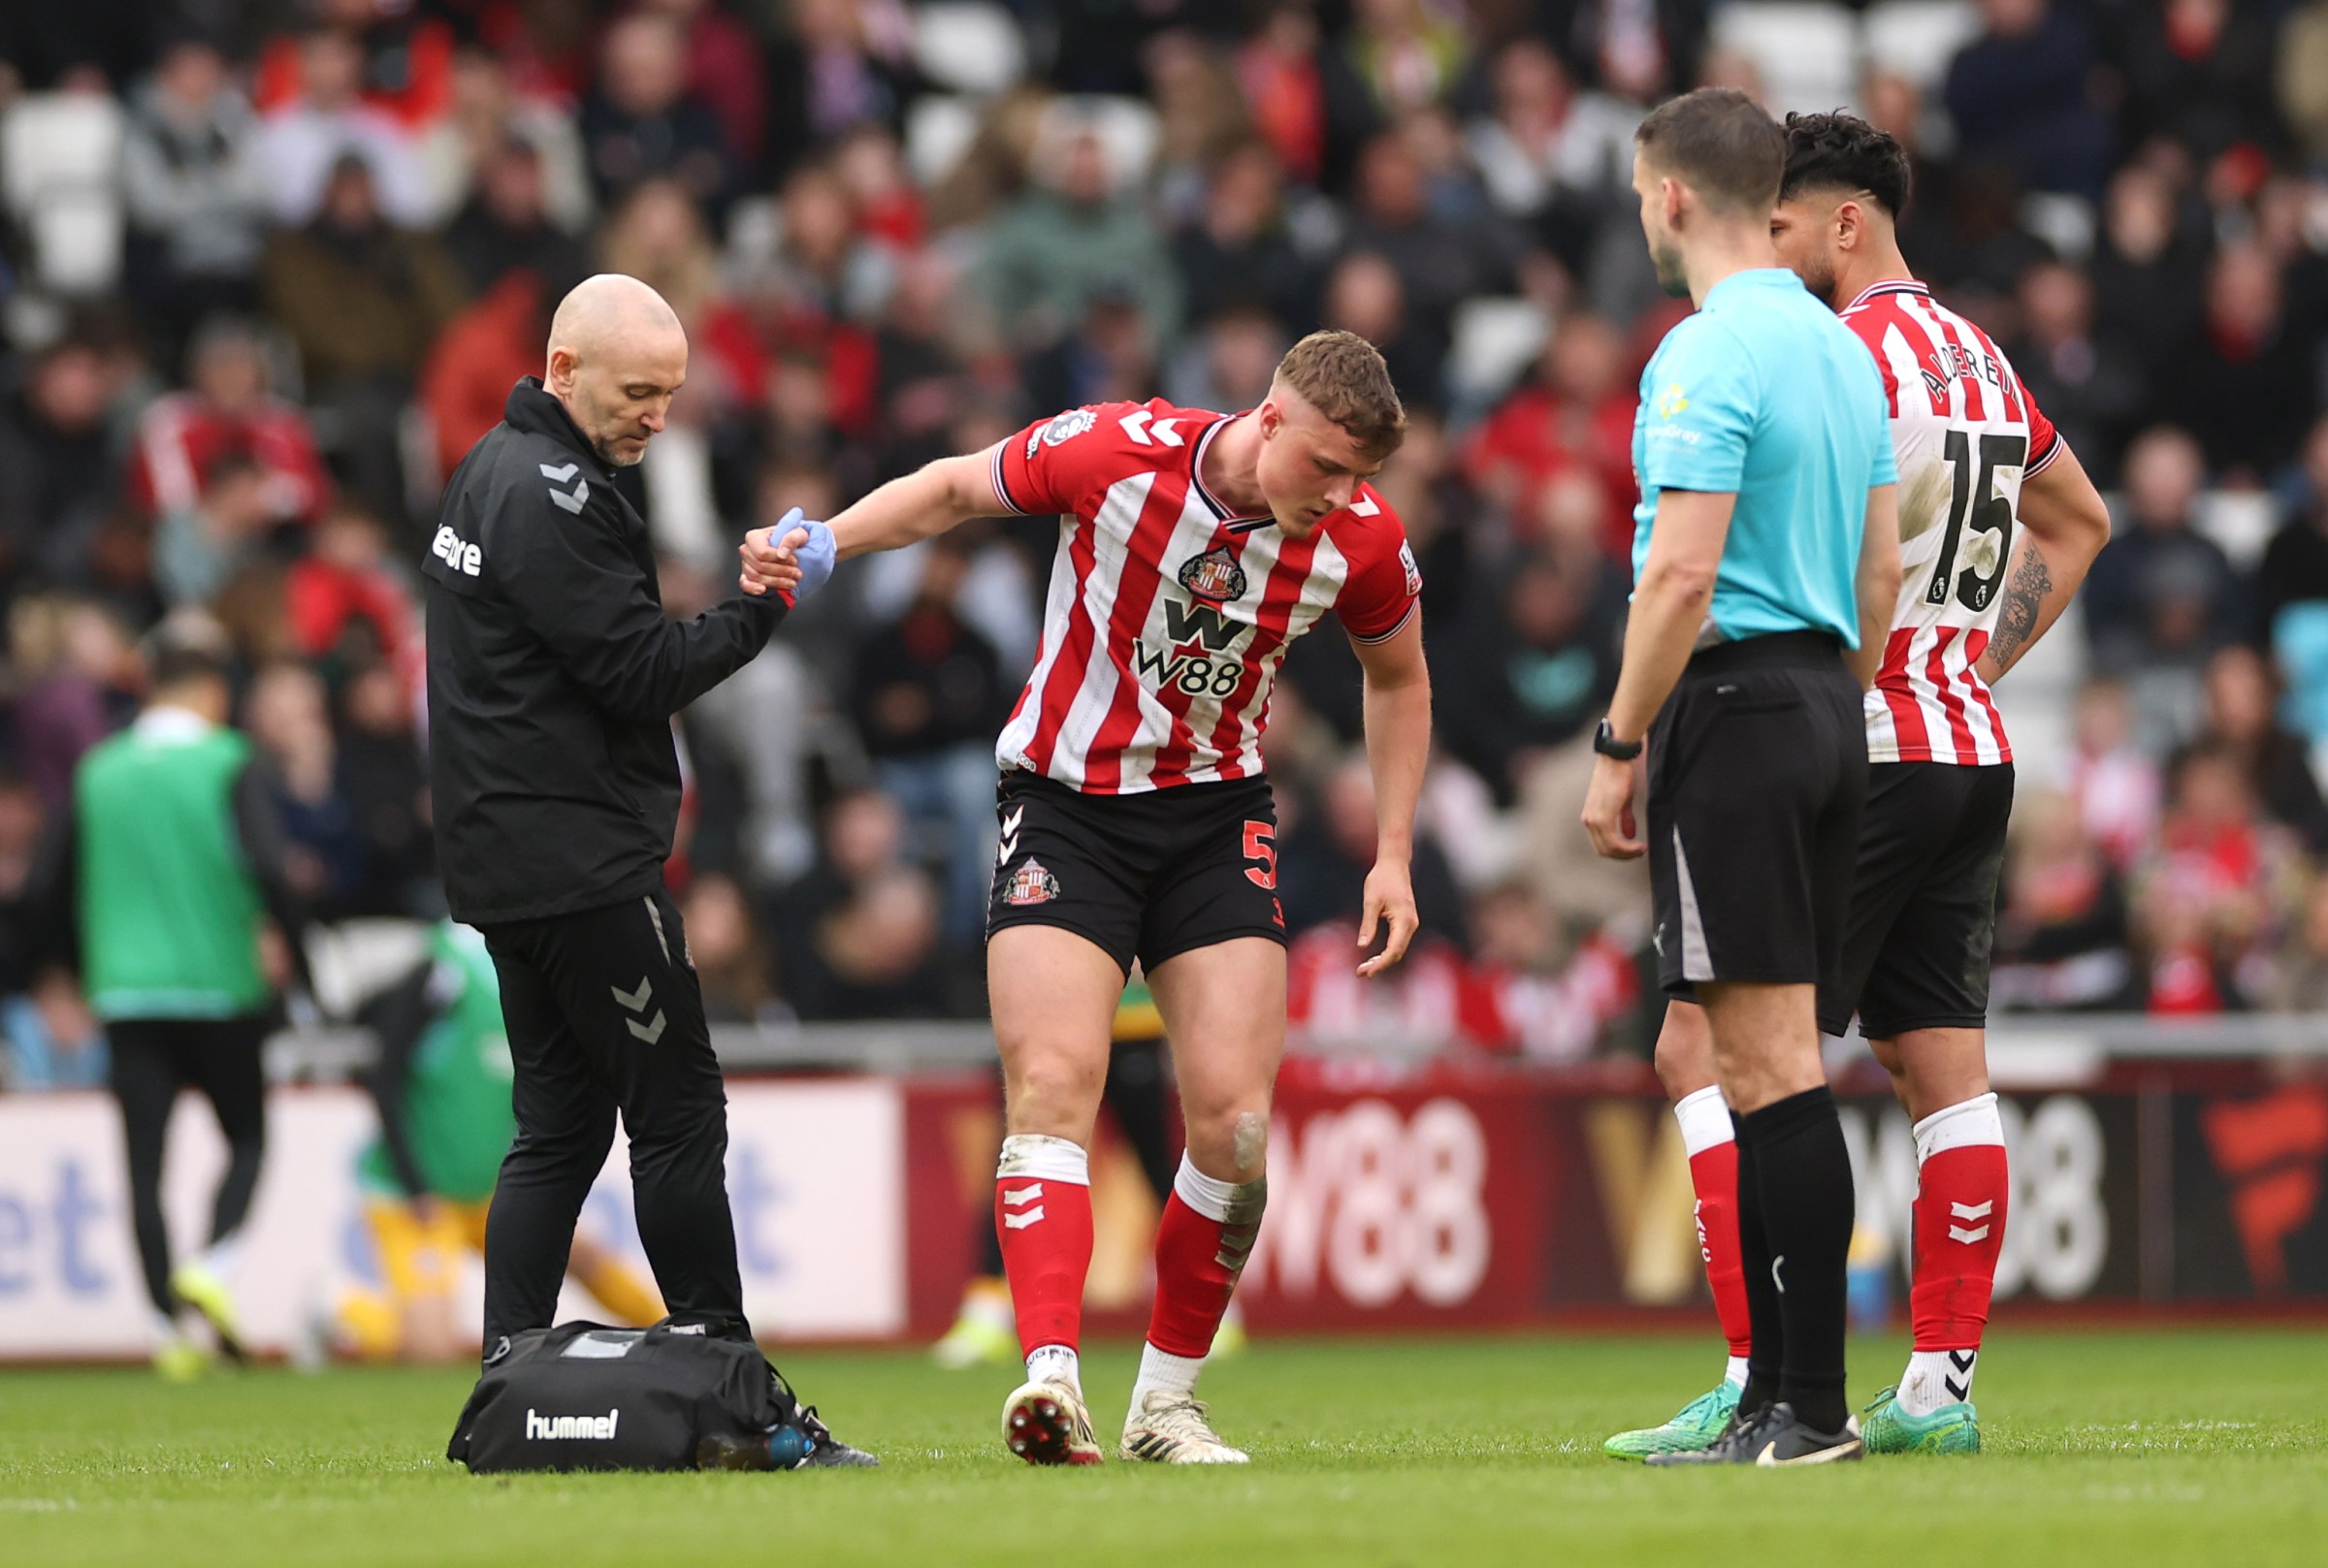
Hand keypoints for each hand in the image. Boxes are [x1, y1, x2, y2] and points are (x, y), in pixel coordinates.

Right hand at [738, 507, 816, 598]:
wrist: (806, 553)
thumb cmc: (801, 542)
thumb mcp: (803, 535)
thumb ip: (793, 538)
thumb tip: (781, 553)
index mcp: (758, 536)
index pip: (761, 552)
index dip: (778, 560)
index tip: (795, 560)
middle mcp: (749, 549)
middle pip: (759, 566)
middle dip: (780, 572)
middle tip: (798, 573)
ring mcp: (748, 564)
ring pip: (755, 577)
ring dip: (776, 582)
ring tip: (792, 581)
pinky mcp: (750, 576)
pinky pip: (745, 583)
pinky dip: (753, 588)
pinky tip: (764, 590)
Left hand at [1356, 858, 1419, 976]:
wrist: (1394, 864)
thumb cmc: (1381, 879)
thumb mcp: (1370, 901)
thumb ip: (1367, 924)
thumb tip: (1361, 946)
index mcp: (1404, 920)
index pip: (1394, 950)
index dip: (1381, 964)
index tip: (1366, 972)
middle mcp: (1411, 924)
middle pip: (1397, 953)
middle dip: (1380, 965)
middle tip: (1359, 973)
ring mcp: (1410, 924)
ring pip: (1398, 950)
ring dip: (1382, 960)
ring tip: (1363, 968)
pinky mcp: (1406, 922)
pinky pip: (1398, 943)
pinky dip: (1386, 952)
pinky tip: (1373, 958)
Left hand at [1581, 752, 1645, 859]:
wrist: (1615, 761)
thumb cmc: (1619, 777)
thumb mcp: (1622, 802)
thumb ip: (1624, 819)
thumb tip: (1630, 835)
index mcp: (1591, 817)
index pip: (1601, 845)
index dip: (1619, 851)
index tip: (1635, 850)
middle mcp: (1588, 821)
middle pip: (1604, 851)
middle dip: (1623, 856)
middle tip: (1640, 852)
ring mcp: (1593, 821)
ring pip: (1609, 849)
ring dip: (1627, 854)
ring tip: (1641, 850)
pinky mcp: (1602, 818)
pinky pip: (1613, 842)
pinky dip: (1627, 848)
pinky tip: (1638, 846)